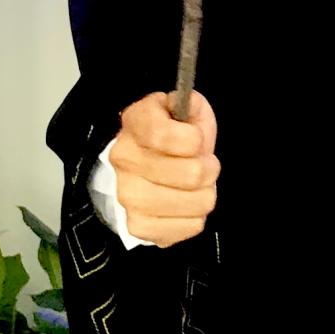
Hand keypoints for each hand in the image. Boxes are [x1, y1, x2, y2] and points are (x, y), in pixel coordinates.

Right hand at [111, 90, 218, 245]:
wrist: (137, 169)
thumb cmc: (168, 139)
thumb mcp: (181, 109)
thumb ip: (191, 106)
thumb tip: (194, 120)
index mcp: (135, 124)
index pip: (166, 135)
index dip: (195, 138)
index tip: (197, 139)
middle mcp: (125, 160)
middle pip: (192, 173)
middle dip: (209, 168)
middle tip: (203, 165)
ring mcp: (128, 196)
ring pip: (197, 202)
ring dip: (206, 194)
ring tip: (195, 186)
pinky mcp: (138, 226)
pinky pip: (191, 226)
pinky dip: (196, 216)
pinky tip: (185, 205)